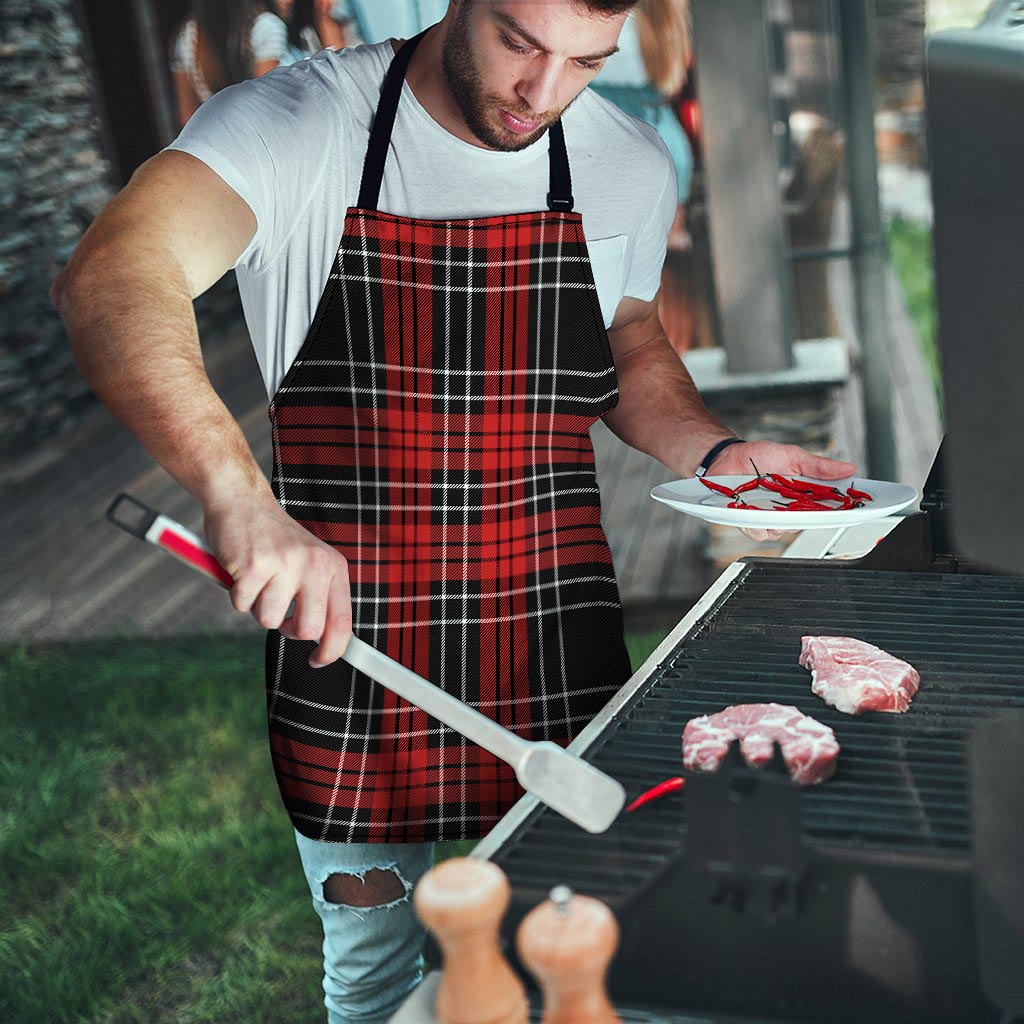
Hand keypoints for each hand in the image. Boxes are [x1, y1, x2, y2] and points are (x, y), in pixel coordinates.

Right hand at [203, 493, 351, 667]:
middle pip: (308, 629)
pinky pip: (242, 605)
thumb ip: (319, 596)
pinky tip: (242, 570)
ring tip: (259, 579)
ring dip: (258, 606)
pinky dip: (237, 594)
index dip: (332, 650)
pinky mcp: (254, 566)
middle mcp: (314, 564)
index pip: (342, 621)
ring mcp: (285, 564)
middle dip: (288, 630)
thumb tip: (325, 642)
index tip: (318, 660)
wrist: (242, 500)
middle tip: (279, 612)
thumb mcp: (309, 562)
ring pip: (269, 620)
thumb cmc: (273, 539)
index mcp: (333, 566)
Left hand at [707, 440, 856, 542]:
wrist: (727, 458)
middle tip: (804, 502)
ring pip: (784, 531)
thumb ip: (819, 466)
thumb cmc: (759, 457)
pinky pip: (760, 532)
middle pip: (808, 523)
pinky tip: (752, 508)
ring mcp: (770, 518)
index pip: (829, 508)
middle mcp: (790, 510)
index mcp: (804, 495)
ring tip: (769, 499)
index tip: (856, 509)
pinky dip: (757, 522)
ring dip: (779, 518)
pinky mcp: (751, 523)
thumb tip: (848, 468)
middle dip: (809, 516)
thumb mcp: (793, 456)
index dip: (843, 511)